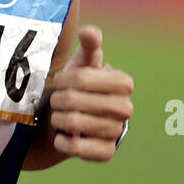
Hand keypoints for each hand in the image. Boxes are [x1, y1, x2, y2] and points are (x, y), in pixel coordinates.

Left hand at [46, 25, 132, 161]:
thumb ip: (88, 46)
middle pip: (74, 100)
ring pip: (73, 122)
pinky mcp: (106, 153)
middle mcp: (125, 108)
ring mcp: (117, 132)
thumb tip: (89, 31)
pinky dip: (62, 141)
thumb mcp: (81, 64)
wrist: (72, 120)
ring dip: (58, 119)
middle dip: (58, 100)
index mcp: (123, 82)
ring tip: (60, 116)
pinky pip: (76, 147)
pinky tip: (62, 136)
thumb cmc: (77, 87)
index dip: (64, 79)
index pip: (82, 77)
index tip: (61, 81)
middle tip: (57, 101)